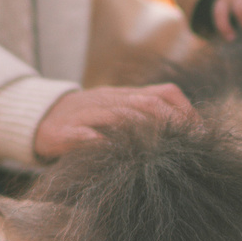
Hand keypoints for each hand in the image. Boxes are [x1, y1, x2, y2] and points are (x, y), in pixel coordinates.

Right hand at [33, 82, 197, 160]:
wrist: (41, 119)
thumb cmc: (90, 123)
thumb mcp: (121, 114)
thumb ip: (149, 119)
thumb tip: (193, 134)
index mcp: (126, 97)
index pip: (164, 93)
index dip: (185, 111)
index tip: (200, 133)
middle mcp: (109, 101)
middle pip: (146, 103)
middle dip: (171, 123)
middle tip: (187, 144)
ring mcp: (85, 114)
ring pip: (116, 115)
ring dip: (141, 129)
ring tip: (159, 147)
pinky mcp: (61, 131)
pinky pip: (78, 133)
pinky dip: (92, 139)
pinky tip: (105, 146)